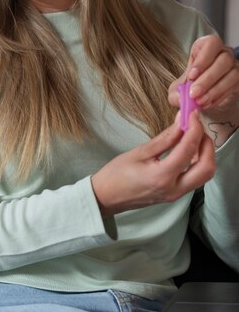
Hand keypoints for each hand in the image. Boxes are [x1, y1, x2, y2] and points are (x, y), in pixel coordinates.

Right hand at [91, 112, 214, 216]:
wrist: (105, 197)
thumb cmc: (116, 175)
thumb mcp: (139, 153)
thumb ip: (164, 139)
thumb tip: (181, 122)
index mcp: (161, 176)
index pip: (188, 149)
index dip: (195, 129)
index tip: (193, 114)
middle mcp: (174, 189)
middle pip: (207, 167)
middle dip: (207, 144)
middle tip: (197, 127)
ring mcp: (176, 194)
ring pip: (204, 174)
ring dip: (205, 154)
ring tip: (193, 137)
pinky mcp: (175, 194)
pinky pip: (195, 178)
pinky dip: (198, 162)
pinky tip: (187, 150)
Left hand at [168, 35, 238, 145]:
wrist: (202, 98)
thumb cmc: (189, 86)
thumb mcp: (178, 88)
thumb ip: (176, 92)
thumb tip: (180, 97)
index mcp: (205, 47)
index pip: (211, 43)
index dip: (202, 59)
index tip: (191, 75)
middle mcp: (223, 53)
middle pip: (224, 59)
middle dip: (207, 78)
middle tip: (193, 93)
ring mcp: (234, 67)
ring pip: (233, 74)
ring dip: (215, 90)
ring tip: (200, 101)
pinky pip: (234, 87)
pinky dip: (219, 97)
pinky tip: (208, 103)